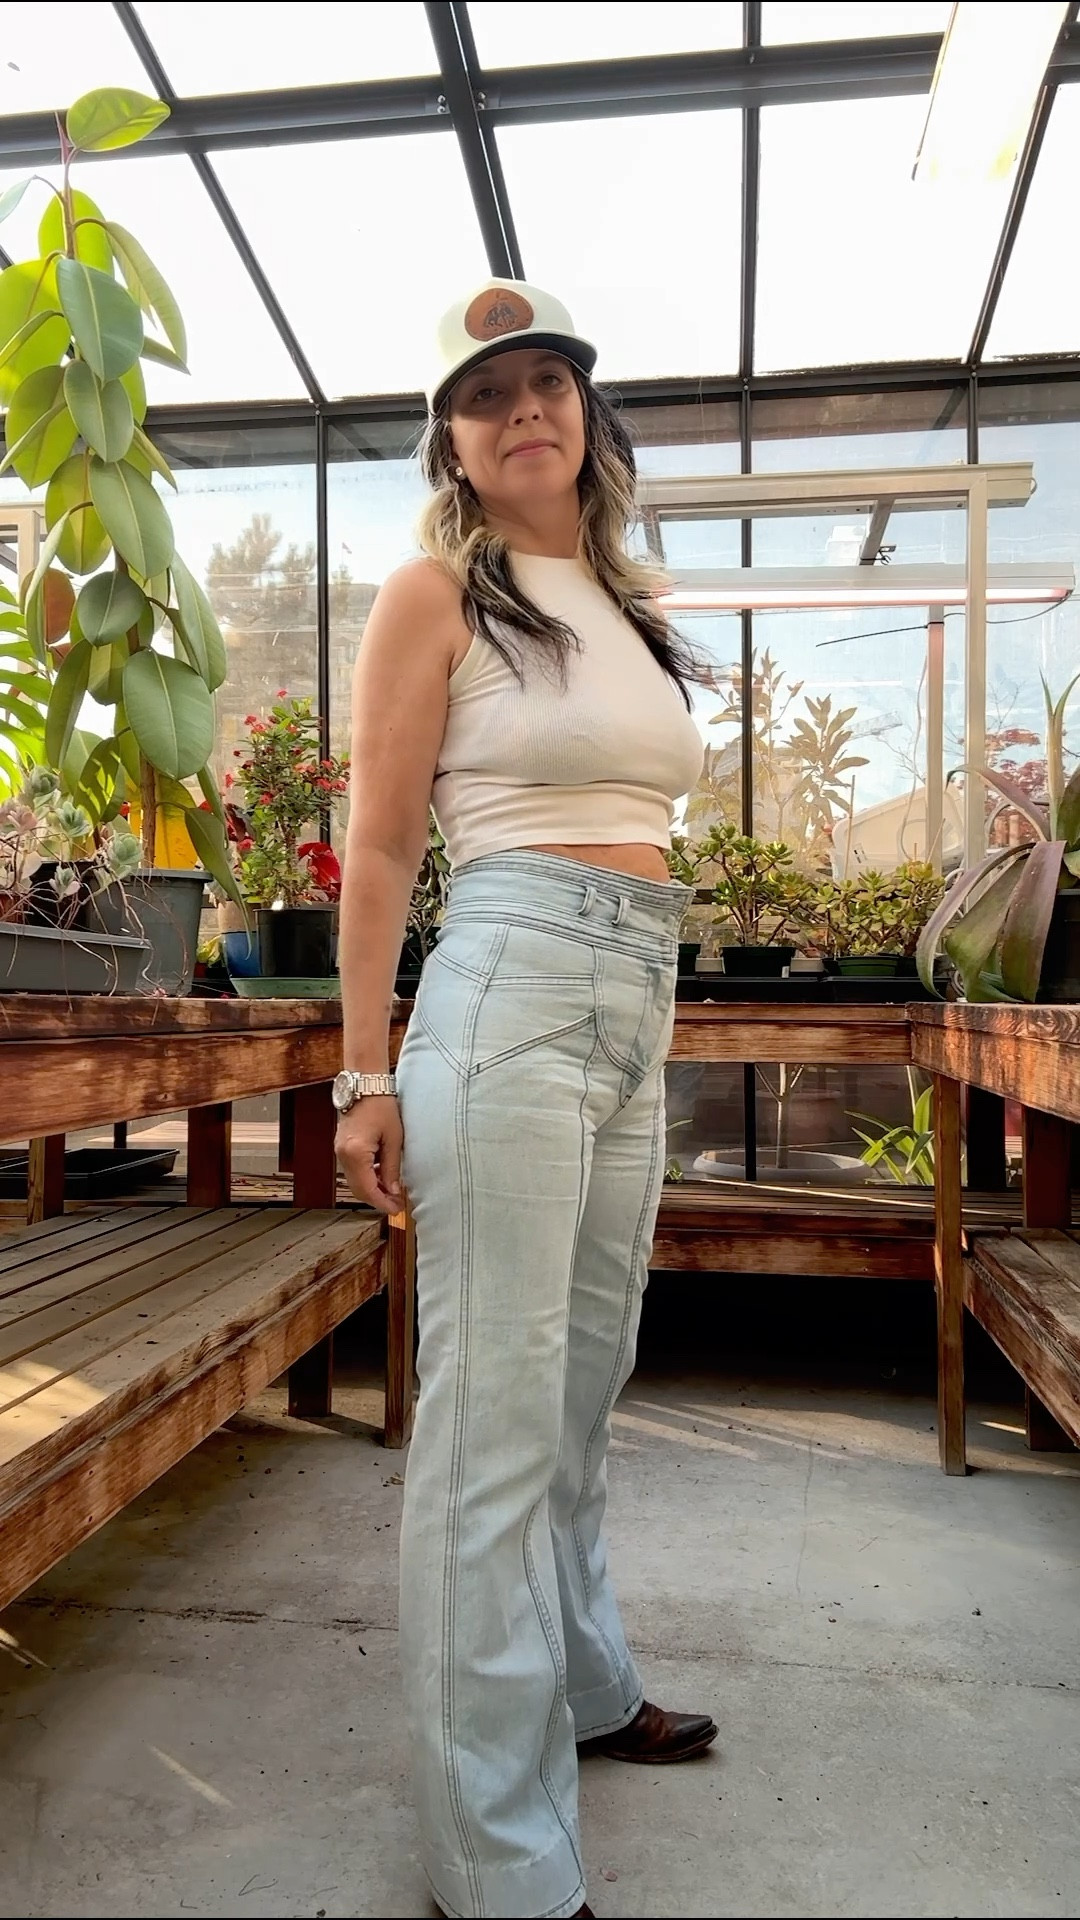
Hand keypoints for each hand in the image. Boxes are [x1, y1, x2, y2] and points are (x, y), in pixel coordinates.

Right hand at [335, 1095, 403, 1214]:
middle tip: (396, 1204)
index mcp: (356, 1153)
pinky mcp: (342, 1147)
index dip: (382, 1203)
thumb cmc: (382, 1106)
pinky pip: (353, 1170)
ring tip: (392, 1191)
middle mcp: (343, 1155)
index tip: (396, 1209)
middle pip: (358, 1189)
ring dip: (372, 1189)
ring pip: (354, 1181)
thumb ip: (392, 1167)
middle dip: (377, 1199)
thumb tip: (393, 1190)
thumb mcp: (394, 1138)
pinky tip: (382, 1176)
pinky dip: (367, 1178)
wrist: (365, 1085)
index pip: (367, 1189)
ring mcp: (340, 1151)